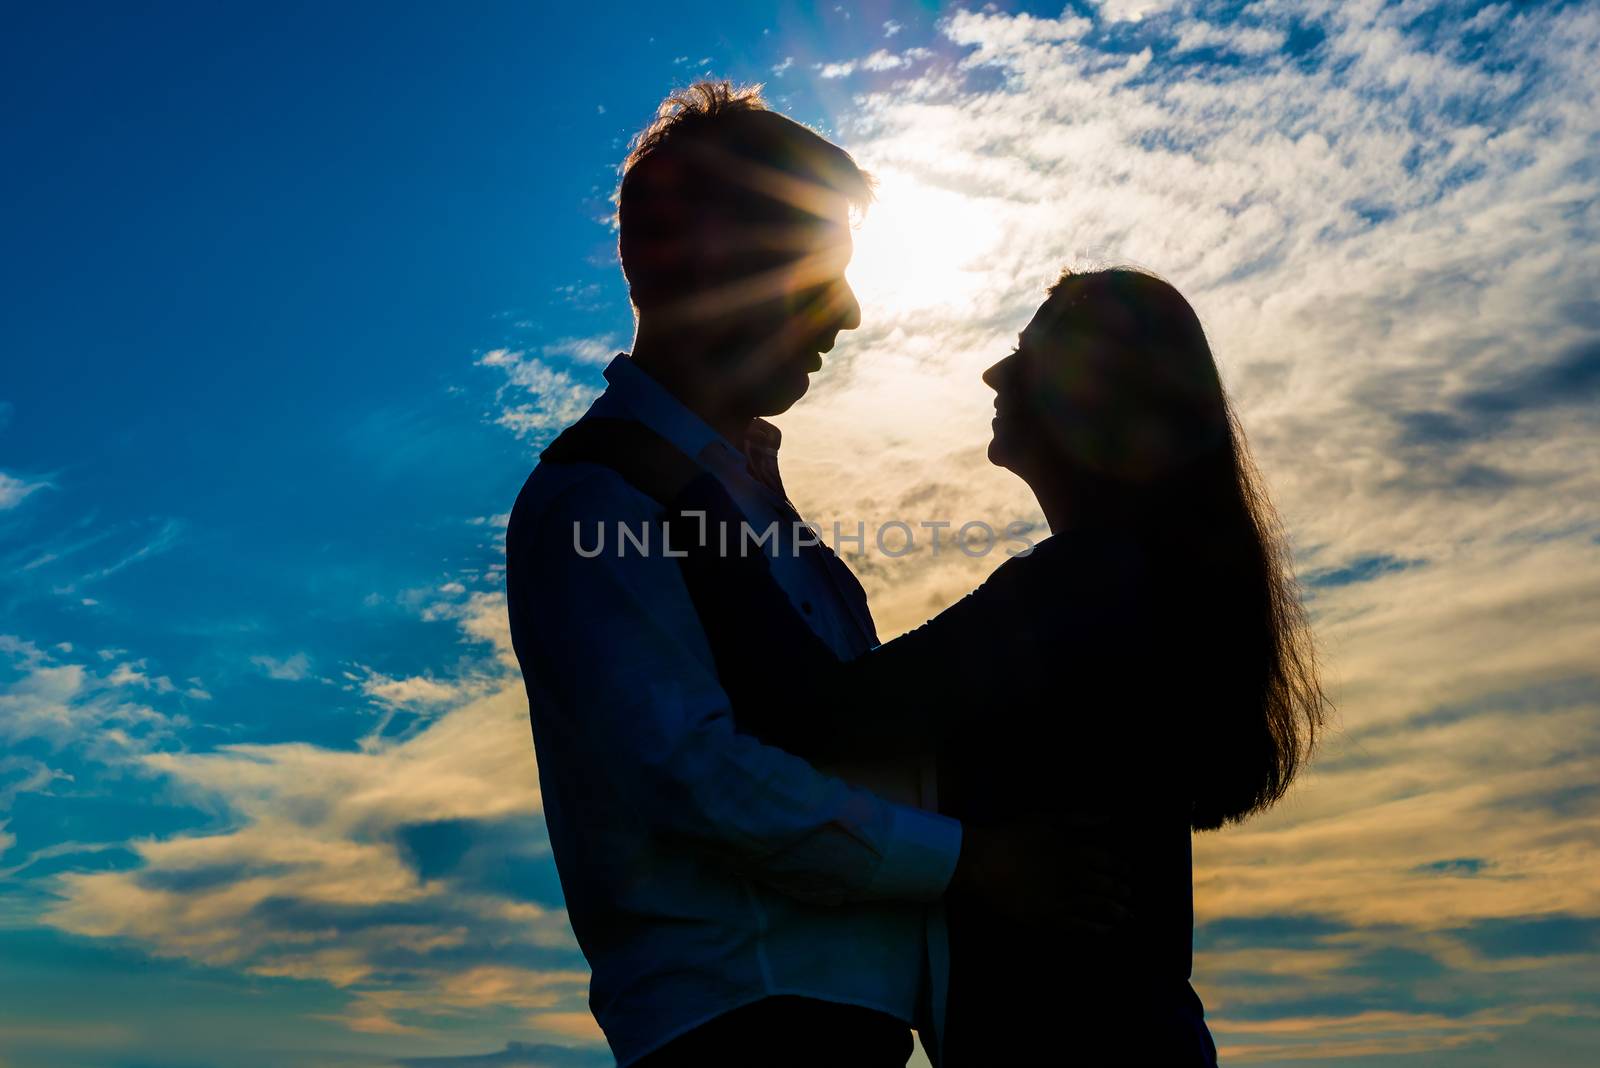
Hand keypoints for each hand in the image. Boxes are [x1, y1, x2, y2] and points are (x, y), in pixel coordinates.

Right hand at [949, 817, 1134, 939]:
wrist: (984, 865)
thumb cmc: (1013, 837)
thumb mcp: (1047, 820)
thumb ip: (1079, 820)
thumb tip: (1108, 819)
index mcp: (1078, 852)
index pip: (1110, 862)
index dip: (1121, 868)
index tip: (1128, 873)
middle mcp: (1077, 878)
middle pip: (1109, 887)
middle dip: (1122, 892)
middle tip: (1130, 896)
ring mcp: (1065, 900)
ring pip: (1099, 909)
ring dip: (1116, 912)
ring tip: (1125, 916)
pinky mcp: (1052, 919)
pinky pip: (1081, 926)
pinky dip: (1097, 928)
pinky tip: (1104, 929)